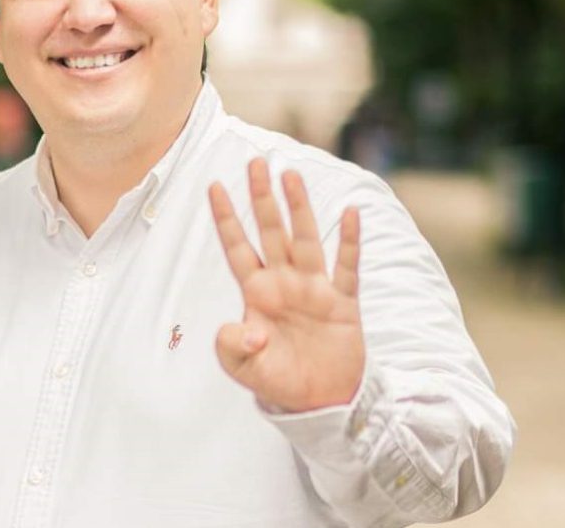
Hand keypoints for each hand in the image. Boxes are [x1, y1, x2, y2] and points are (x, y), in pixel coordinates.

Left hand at [208, 158, 363, 412]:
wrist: (319, 401)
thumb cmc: (277, 378)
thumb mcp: (244, 369)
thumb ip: (233, 348)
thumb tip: (248, 332)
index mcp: (256, 292)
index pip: (237, 247)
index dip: (226, 218)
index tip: (214, 186)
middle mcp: (284, 281)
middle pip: (271, 231)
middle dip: (262, 197)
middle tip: (256, 162)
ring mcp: (314, 288)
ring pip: (305, 238)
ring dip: (299, 208)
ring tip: (291, 175)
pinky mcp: (342, 302)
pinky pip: (347, 266)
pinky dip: (349, 241)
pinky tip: (350, 212)